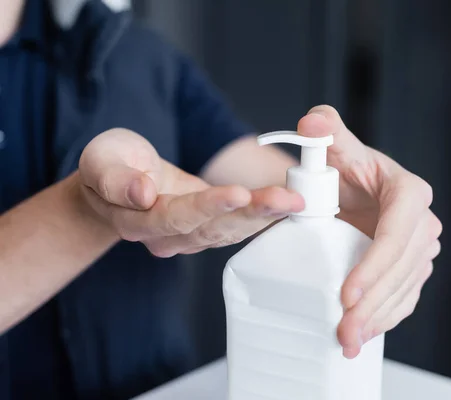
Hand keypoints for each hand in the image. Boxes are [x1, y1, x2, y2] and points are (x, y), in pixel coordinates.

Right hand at [78, 128, 303, 256]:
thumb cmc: (111, 166)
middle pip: (214, 229)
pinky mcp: (212, 225)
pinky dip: (265, 215)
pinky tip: (290, 205)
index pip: (176, 217)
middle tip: (287, 200)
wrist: (121, 180)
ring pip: (232, 230)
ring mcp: (193, 235)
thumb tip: (141, 194)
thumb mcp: (101, 160)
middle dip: (253, 213)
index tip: (238, 193)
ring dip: (265, 215)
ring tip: (295, 201)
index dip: (207, 207)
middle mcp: (170, 237)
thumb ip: (113, 178)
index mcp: (139, 222)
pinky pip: (240, 224)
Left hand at [298, 106, 441, 357]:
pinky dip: (386, 319)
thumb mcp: (336, 148)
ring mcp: (420, 249)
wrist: (353, 190)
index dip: (374, 266)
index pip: (396, 234)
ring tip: (349, 341)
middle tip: (343, 329)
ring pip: (404, 289)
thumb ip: (326, 130)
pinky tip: (365, 336)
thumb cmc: (345, 166)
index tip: (347, 293)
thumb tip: (312, 123)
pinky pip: (405, 298)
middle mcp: (423, 223)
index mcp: (409, 193)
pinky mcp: (412, 268)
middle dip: (373, 303)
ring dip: (378, 319)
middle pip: (401, 270)